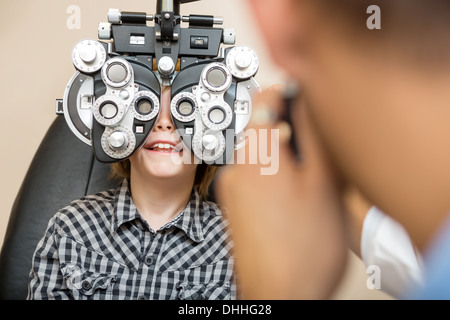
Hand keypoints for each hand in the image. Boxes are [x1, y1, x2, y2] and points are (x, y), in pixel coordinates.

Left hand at [215, 85, 347, 298]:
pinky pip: (253, 176)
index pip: (263, 99)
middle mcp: (236, 168)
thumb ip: (314, 135)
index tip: (299, 89)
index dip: (286, 89)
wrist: (280, 293)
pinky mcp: (234, 207)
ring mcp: (232, 189)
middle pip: (261, 128)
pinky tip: (292, 200)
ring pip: (259, 153)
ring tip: (307, 180)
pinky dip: (272, 176)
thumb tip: (307, 103)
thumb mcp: (324, 183)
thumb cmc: (302, 250)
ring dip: (282, 155)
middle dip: (288, 128)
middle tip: (313, 145)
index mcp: (256, 154)